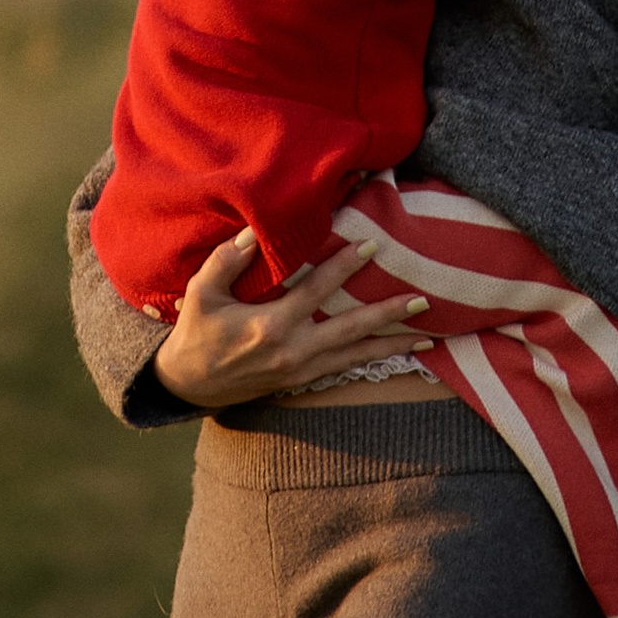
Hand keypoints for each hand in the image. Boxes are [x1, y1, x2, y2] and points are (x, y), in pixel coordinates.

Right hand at [150, 231, 431, 410]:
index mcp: (270, 326)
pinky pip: (345, 368)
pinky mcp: (301, 380)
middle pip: (350, 330)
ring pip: (356, 355)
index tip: (371, 246)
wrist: (188, 385)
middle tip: (421, 299)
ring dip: (392, 344)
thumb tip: (257, 231)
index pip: (316, 291)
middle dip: (388, 314)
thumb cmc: (195, 333)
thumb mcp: (202, 292)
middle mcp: (293, 351)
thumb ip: (228, 260)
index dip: (344, 267)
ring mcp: (300, 370)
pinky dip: (373, 359)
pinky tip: (396, 353)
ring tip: (428, 336)